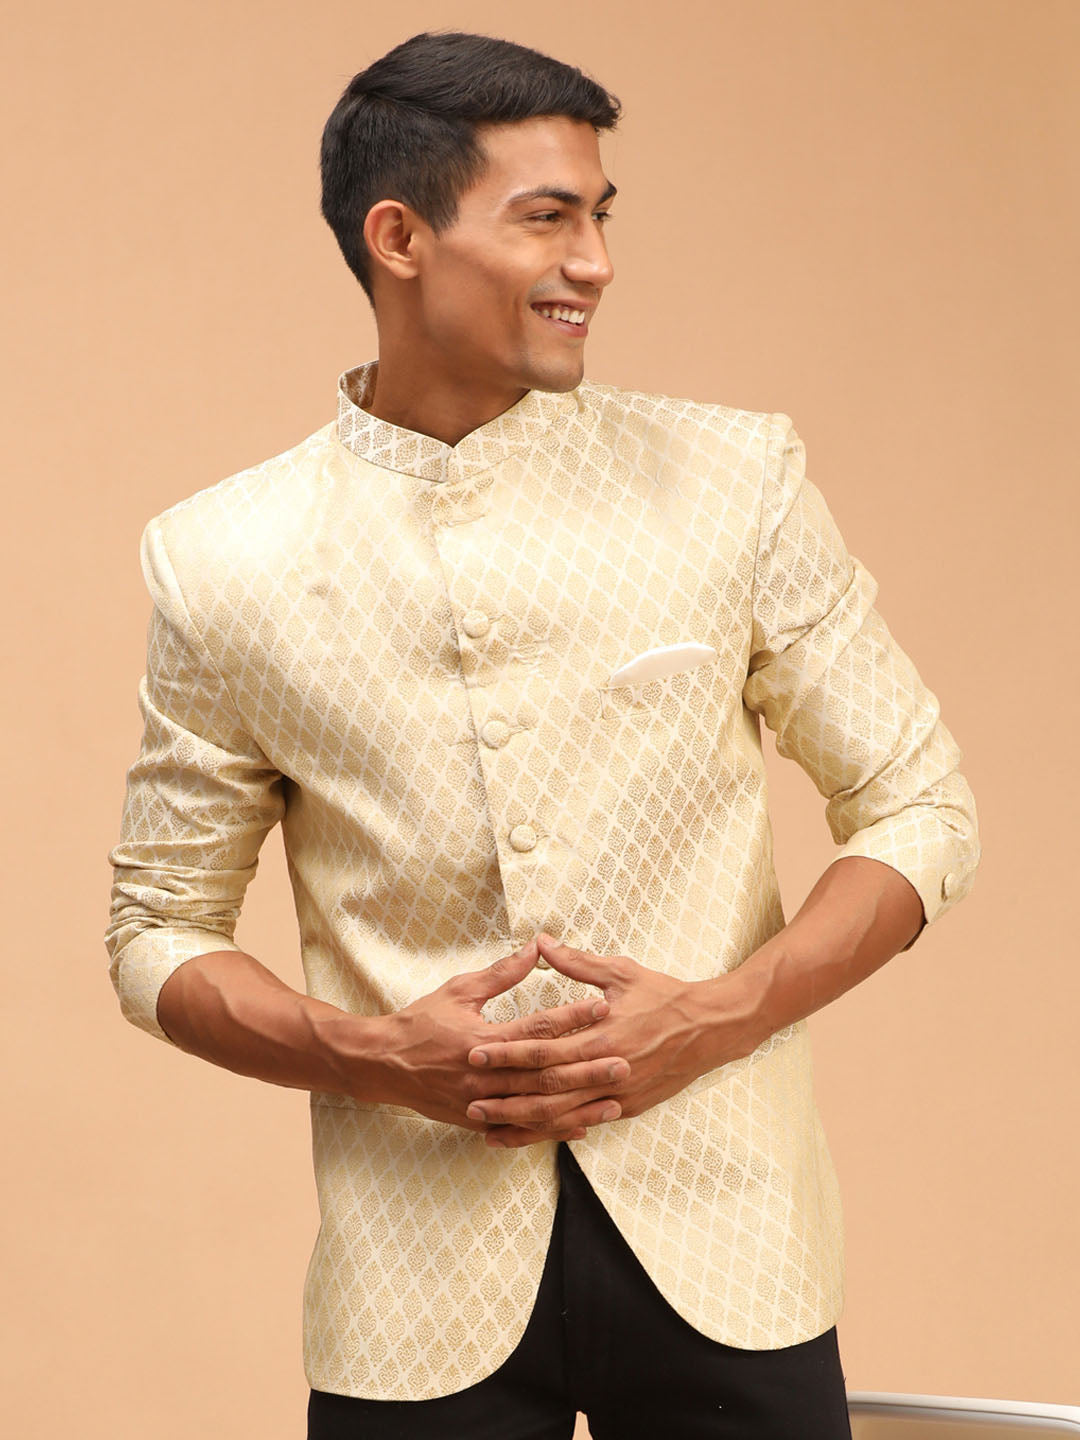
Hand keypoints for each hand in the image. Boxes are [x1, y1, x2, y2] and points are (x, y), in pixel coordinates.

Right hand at [351, 939, 631, 1144]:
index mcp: (483, 1038)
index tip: (604, 1006)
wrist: (382, 1065)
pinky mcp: (477, 1122)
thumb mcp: (460, 990)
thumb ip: (501, 973)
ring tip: (613, 1103)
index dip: (572, 1016)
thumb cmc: (422, 1021)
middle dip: (587, 1069)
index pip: (537, 1027)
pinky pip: (521, 1129)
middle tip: (624, 1062)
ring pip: (538, 1108)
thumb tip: (535, 948)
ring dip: (578, 1107)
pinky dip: (551, 1129)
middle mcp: (485, 1074)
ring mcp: (482, 1103)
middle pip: (546, 1073)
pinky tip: (579, 1127)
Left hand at [465, 933, 759, 1141]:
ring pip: (561, 1116)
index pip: (543, 1049)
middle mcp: (607, 1070)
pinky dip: (553, 1131)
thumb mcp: (619, 972)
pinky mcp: (626, 1108)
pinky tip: (527, 1135)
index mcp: (601, 1035)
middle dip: (505, 1095)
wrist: (711, 1029)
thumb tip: (540, 943)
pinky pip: (582, 1123)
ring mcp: (618, 1095)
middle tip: (469, 1099)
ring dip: (522, 1122)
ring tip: (487, 1126)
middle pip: (546, 1089)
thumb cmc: (664, 995)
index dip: (507, 1052)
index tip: (476, 1053)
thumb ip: (576, 963)